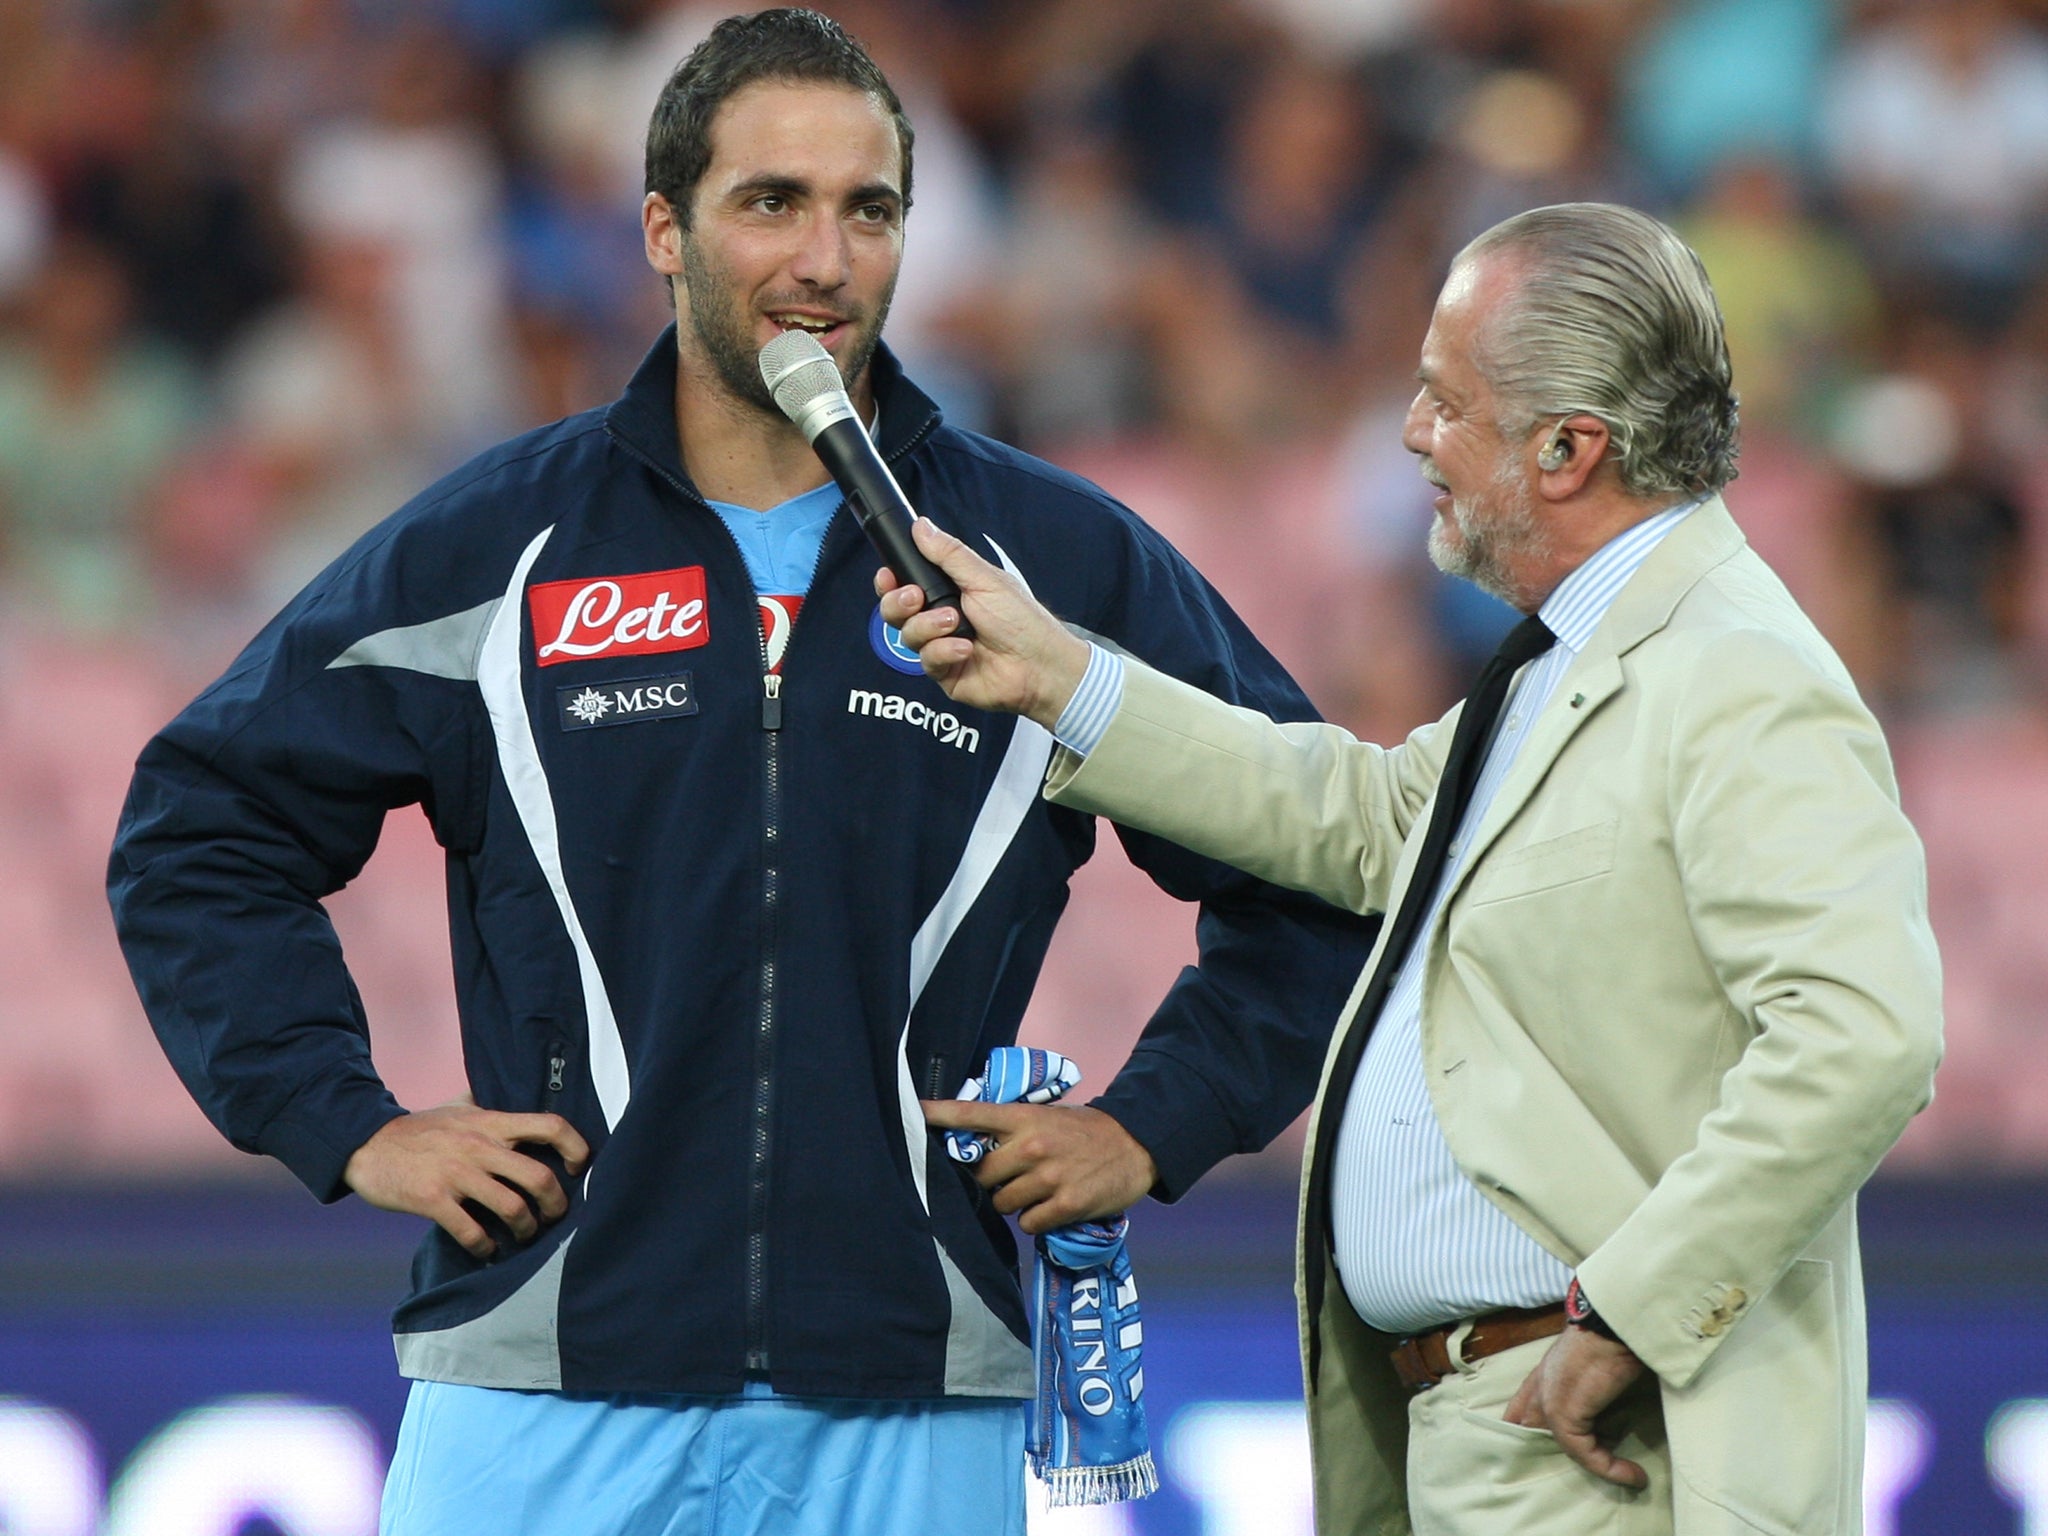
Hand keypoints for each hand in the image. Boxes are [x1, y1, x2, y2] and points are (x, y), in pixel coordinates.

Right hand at [343, 1099, 589, 1259]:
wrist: (366, 1143)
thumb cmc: (419, 1128)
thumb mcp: (458, 1106)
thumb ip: (486, 1105)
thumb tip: (509, 1095)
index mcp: (491, 1122)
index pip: (551, 1125)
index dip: (576, 1147)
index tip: (579, 1167)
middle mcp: (480, 1146)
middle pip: (539, 1176)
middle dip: (556, 1204)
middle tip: (554, 1216)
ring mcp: (457, 1173)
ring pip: (512, 1207)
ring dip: (525, 1230)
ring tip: (523, 1236)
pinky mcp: (433, 1199)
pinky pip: (472, 1232)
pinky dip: (485, 1248)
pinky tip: (486, 1251)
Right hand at [874, 519, 1090, 727]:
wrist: (1040, 663)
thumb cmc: (1021, 620)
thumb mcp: (984, 579)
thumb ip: (949, 555)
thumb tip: (921, 526)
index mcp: (949, 592)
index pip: (906, 584)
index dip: (891, 581)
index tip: (887, 574)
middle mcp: (940, 619)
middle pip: (895, 611)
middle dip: (898, 602)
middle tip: (916, 597)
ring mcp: (940, 647)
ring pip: (908, 635)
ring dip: (928, 626)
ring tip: (955, 622)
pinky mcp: (943, 673)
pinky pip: (926, 661)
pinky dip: (944, 651)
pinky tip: (966, 649)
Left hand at [920, 1099, 1156, 1234]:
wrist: (1135, 1144)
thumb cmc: (1085, 1131)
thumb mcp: (1047, 1117)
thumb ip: (1013, 1130)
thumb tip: (974, 1150)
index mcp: (1024, 1118)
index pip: (973, 1114)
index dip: (940, 1114)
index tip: (914, 1112)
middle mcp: (1031, 1146)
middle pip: (980, 1174)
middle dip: (988, 1180)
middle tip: (1010, 1177)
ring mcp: (1048, 1177)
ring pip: (1001, 1203)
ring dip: (1012, 1203)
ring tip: (1036, 1191)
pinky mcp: (1065, 1204)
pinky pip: (1028, 1225)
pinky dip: (1036, 1221)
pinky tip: (1053, 1207)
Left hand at [1501, 1325, 1650, 1488]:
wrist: (1612, 1325)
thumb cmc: (1612, 1336)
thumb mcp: (1595, 1360)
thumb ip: (1591, 1384)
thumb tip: (1612, 1403)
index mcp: (1546, 1372)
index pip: (1521, 1406)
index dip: (1522, 1426)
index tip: (1528, 1445)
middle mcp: (1541, 1387)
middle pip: (1527, 1428)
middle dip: (1545, 1452)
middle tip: (1575, 1473)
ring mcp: (1549, 1401)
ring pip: (1562, 1445)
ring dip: (1597, 1465)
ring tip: (1627, 1476)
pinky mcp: (1563, 1414)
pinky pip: (1583, 1451)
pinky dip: (1610, 1467)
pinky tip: (1634, 1474)